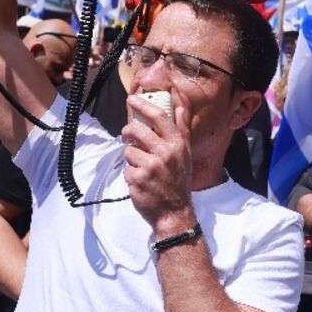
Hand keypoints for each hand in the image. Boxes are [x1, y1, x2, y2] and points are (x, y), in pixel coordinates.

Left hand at [123, 90, 193, 235]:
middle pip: (137, 130)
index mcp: (177, 145)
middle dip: (128, 131)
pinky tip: (140, 181)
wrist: (174, 212)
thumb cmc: (178, 182)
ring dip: (131, 158)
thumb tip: (179, 108)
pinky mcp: (138, 179)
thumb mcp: (185, 155)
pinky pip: (126, 168)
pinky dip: (130, 174)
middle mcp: (165, 153)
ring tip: (141, 167)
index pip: (159, 117)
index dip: (143, 105)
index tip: (131, 99)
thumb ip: (182, 131)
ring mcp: (151, 166)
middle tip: (127, 136)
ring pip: (128, 150)